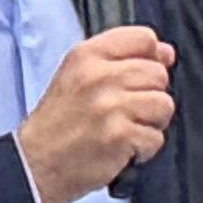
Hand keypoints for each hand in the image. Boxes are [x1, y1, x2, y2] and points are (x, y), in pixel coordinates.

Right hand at [16, 27, 175, 202]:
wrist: (35, 164)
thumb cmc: (57, 124)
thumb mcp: (77, 75)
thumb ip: (120, 59)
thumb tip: (166, 54)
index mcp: (87, 55)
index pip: (144, 38)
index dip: (153, 58)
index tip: (143, 76)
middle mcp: (99, 76)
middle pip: (158, 74)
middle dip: (149, 96)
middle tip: (125, 112)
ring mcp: (110, 106)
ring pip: (163, 105)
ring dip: (150, 123)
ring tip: (125, 130)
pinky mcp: (120, 135)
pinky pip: (156, 137)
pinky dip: (143, 149)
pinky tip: (121, 149)